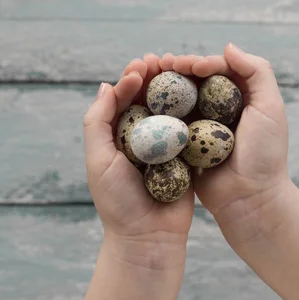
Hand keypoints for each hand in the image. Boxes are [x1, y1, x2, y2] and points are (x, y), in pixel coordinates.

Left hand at [83, 54, 194, 268]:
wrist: (149, 238)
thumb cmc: (118, 201)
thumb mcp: (98, 159)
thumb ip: (98, 121)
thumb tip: (107, 84)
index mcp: (119, 137)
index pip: (124, 100)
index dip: (131, 79)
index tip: (140, 67)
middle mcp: (143, 138)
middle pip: (150, 100)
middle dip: (155, 78)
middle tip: (162, 61)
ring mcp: (167, 147)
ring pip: (172, 111)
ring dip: (176, 90)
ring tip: (180, 70)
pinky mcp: (188, 157)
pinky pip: (192, 130)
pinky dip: (195, 111)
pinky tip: (201, 95)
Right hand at [159, 44, 291, 244]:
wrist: (249, 200)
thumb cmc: (264, 155)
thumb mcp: (270, 107)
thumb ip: (257, 71)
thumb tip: (228, 46)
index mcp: (240, 98)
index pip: (218, 70)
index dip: (201, 62)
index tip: (189, 65)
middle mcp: (219, 111)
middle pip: (194, 82)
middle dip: (176, 70)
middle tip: (161, 64)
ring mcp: (200, 128)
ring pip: (178, 100)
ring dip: (163, 87)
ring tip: (146, 76)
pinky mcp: (185, 146)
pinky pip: (169, 125)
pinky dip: (156, 112)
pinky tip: (142, 102)